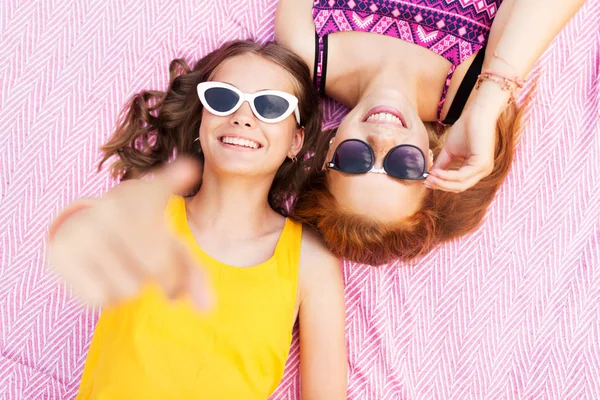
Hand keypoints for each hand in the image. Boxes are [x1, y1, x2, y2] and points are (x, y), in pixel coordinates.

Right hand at [48, 159, 211, 309]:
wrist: (88, 220)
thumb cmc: (144, 235)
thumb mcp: (173, 245)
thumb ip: (193, 275)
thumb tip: (208, 309)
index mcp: (142, 198)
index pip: (166, 245)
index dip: (173, 276)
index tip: (172, 276)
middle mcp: (109, 211)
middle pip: (153, 270)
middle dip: (162, 280)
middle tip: (156, 275)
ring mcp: (82, 232)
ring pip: (128, 290)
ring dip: (133, 288)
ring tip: (126, 266)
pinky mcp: (60, 255)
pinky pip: (99, 300)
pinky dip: (109, 297)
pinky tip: (105, 275)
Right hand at [425, 102, 498, 192]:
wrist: (476, 114)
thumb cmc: (466, 128)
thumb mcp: (449, 151)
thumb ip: (442, 164)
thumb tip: (430, 175)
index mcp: (475, 169)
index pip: (458, 183)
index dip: (441, 185)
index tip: (426, 181)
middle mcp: (481, 172)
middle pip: (458, 187)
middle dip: (441, 186)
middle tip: (426, 182)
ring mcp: (483, 169)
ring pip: (460, 184)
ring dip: (442, 182)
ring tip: (429, 178)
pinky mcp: (482, 164)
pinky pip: (461, 176)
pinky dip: (447, 176)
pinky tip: (436, 172)